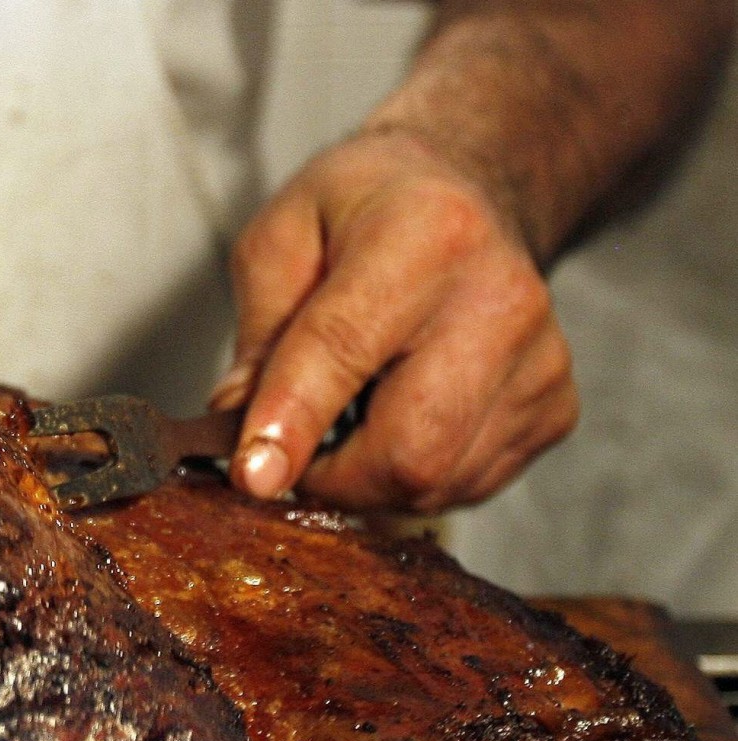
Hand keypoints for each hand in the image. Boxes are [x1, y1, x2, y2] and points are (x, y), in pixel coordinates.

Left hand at [212, 129, 578, 512]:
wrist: (467, 194)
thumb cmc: (364, 212)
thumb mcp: (281, 239)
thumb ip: (258, 337)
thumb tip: (244, 434)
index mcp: (425, 236)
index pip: (344, 350)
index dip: (292, 423)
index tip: (254, 476)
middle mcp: (500, 300)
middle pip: (410, 449)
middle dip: (331, 477)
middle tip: (294, 449)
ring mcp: (540, 361)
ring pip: (436, 483)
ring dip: (369, 478)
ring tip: (354, 413)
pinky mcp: (555, 410)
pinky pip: (466, 486)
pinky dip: (415, 477)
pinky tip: (402, 416)